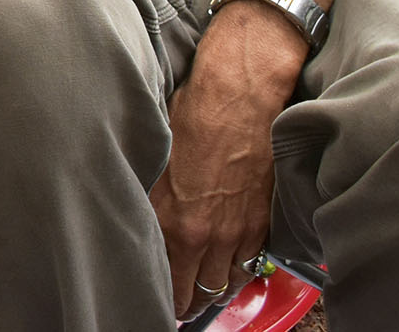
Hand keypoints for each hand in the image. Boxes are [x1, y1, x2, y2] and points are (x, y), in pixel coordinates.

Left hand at [151, 5, 304, 319]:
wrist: (240, 96)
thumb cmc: (193, 116)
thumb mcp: (152, 158)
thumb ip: (148, 198)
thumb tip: (134, 218)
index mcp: (174, 222)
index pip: (166, 281)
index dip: (160, 293)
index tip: (153, 296)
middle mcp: (207, 235)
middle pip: (197, 292)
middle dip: (185, 300)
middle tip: (176, 301)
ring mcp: (239, 232)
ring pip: (226, 282)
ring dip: (213, 287)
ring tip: (201, 288)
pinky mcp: (264, 222)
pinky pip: (251, 263)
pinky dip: (238, 269)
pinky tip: (227, 267)